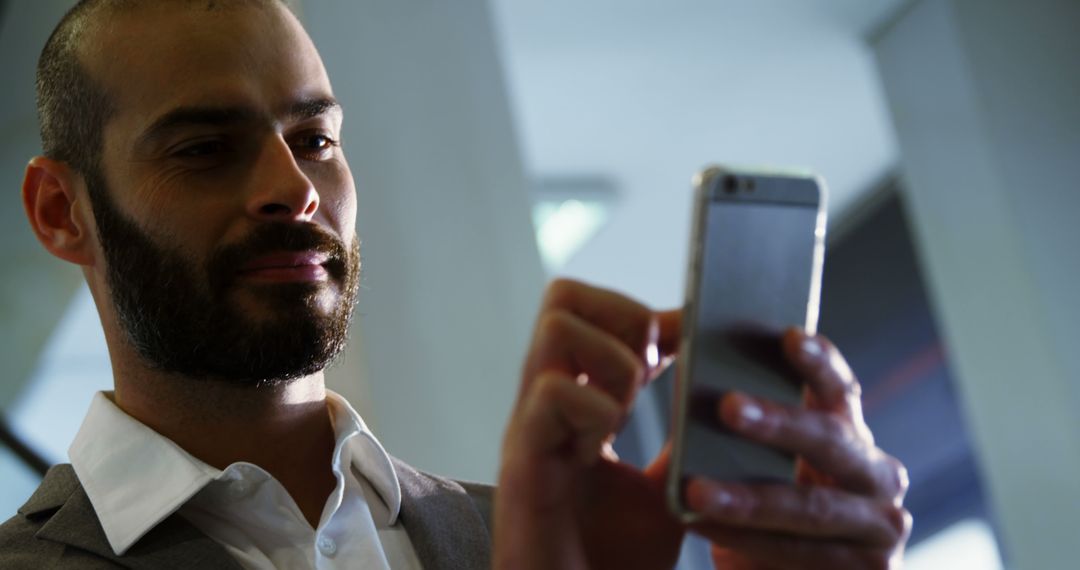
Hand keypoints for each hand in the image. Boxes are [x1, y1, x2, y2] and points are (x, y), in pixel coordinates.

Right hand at [494, 279, 683, 569]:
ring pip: (556, 327)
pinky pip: (552, 393)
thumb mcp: (666, 487)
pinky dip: (594, 411)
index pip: (589, 309)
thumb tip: (714, 392)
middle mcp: (545, 401)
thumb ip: (680, 440)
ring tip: (628, 410)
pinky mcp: (523, 458)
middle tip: (650, 369)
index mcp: (575, 400)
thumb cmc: (614, 556)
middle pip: (563, 295)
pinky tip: (601, 450)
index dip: (641, 312)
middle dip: (621, 316)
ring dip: (611, 360)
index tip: (683, 341)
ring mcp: (530, 424)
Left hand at [686, 329, 911, 568]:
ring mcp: (881, 528)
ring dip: (749, 498)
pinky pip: (801, 554)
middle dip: (778, 423)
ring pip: (810, 508)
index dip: (819, 362)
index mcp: (851, 437)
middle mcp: (878, 476)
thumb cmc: (768, 518)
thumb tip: (691, 379)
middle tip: (727, 406)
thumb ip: (744, 433)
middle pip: (831, 441)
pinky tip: (703, 528)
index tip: (788, 333)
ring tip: (695, 489)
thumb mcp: (762, 470)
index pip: (839, 391)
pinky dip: (747, 541)